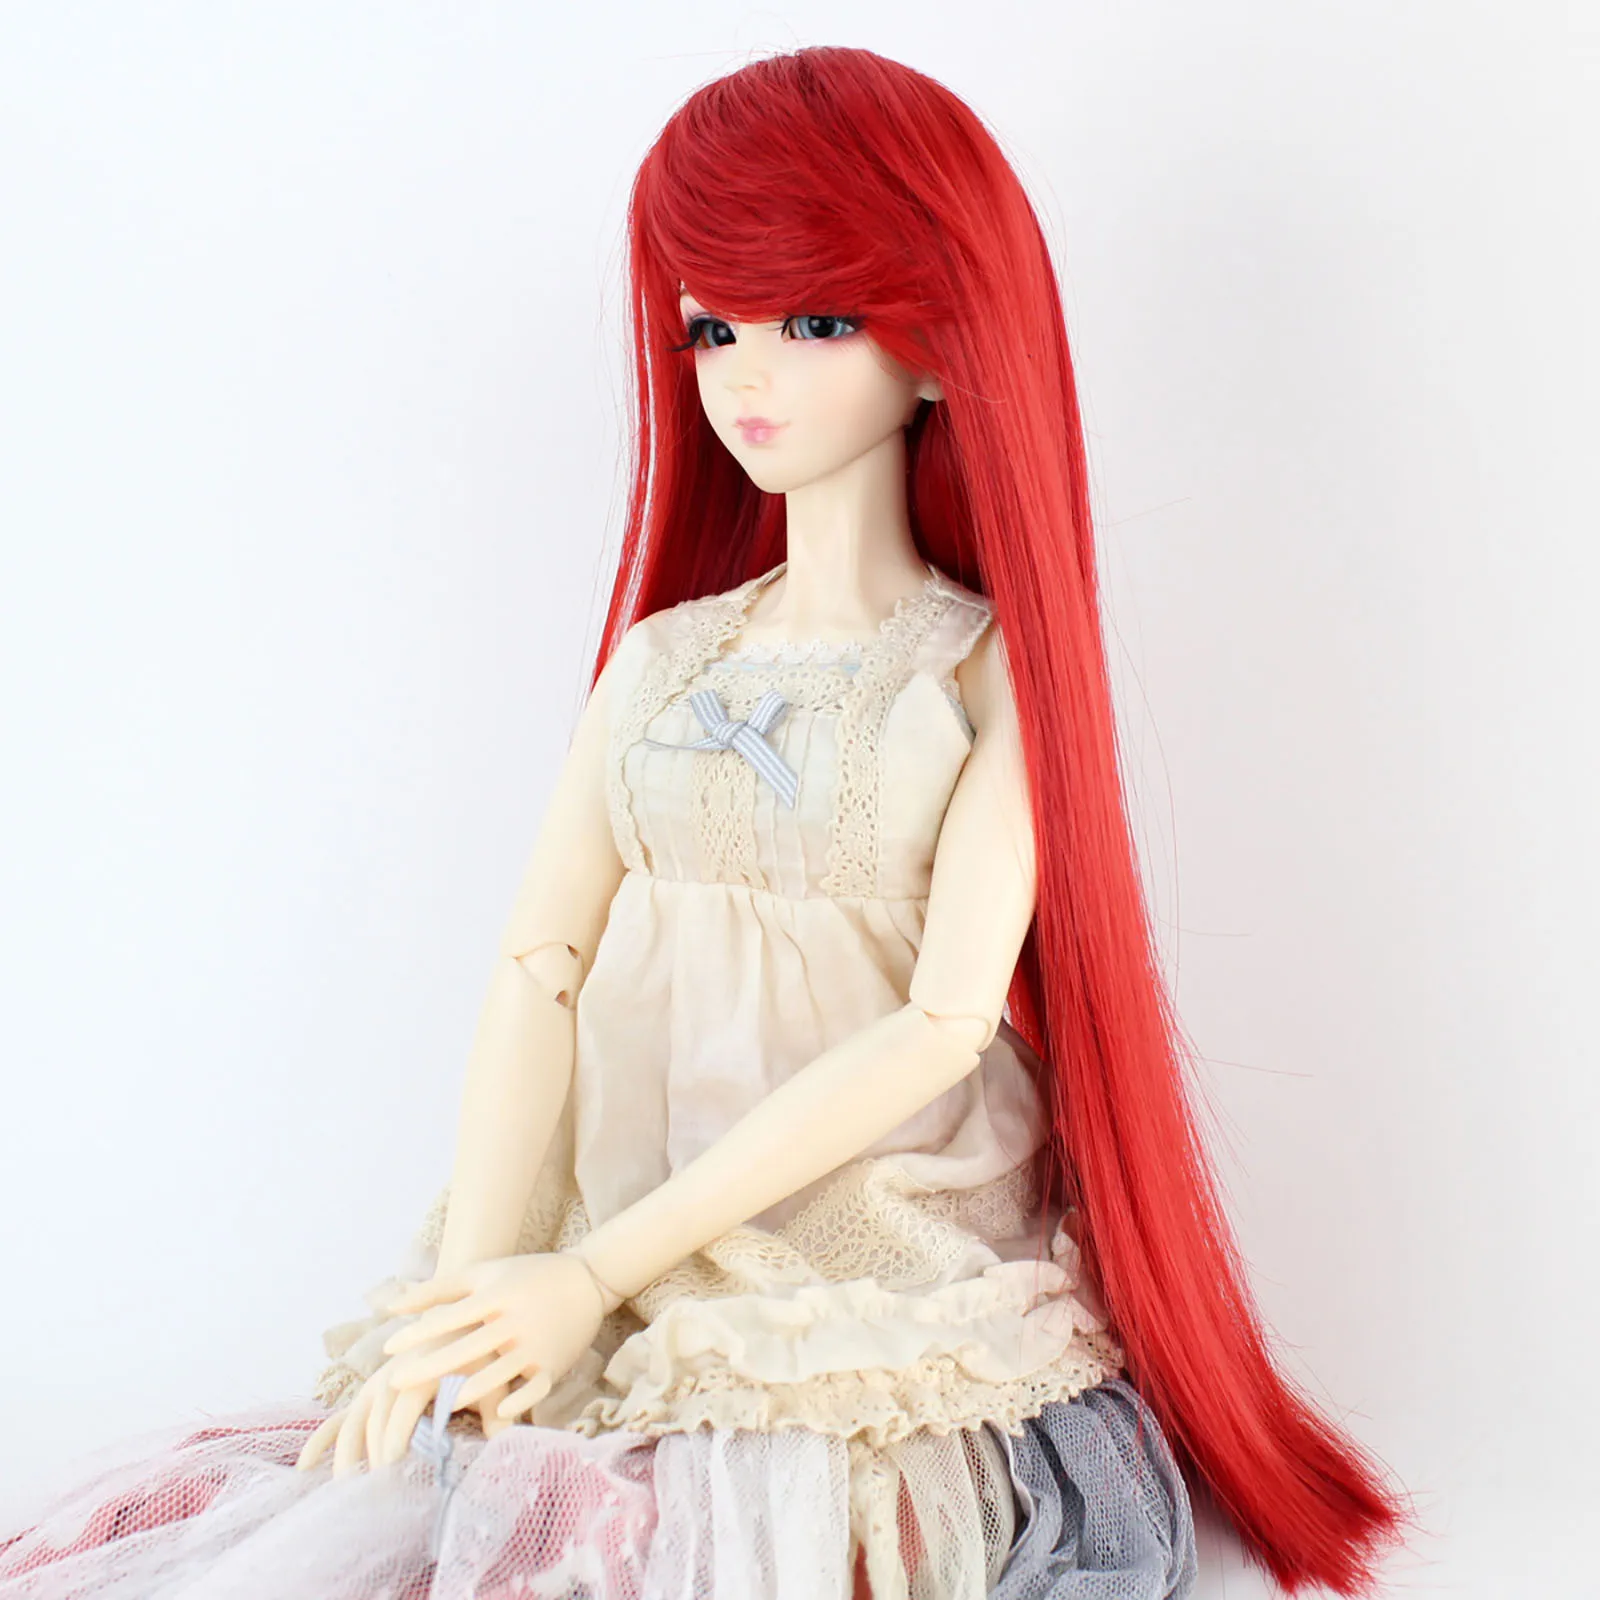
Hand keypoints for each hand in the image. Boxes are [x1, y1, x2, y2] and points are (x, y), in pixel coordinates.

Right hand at [294, 1324, 513, 1474]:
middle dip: (373, 1457)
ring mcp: (378, 1383)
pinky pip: (343, 1416)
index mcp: (422, 1370)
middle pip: (375, 1420)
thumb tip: (506, 1444)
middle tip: (373, 1494)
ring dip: (346, 1453)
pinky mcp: (371, 1391)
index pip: (402, 1412)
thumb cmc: (483, 1349)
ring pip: (354, 1420)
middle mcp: (393, 1375)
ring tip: (342, 1488)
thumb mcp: (495, 1376)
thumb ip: (499, 1411)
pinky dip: (323, 1437)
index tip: (390, 1474)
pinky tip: (306, 1465)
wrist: (463, 1312)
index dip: (394, 1443)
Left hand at [379, 1251, 612, 1423]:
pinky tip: (495, 1418)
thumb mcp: (484, 1273)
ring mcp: (535, 1346)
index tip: (387, 1348)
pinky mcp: (552, 1367)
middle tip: (394, 1382)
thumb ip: (438, 1289)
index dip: (417, 1333)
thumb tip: (391, 1307)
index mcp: (496, 1296)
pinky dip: (515, 1405)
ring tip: (436, 1406)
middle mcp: (514, 1322)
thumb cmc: (525, 1276)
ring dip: (466, 1392)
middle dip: (429, 1367)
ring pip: (497, 1374)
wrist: (587, 1281)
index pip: (450, 1316)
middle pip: (466, 1349)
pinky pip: (532, 1391)